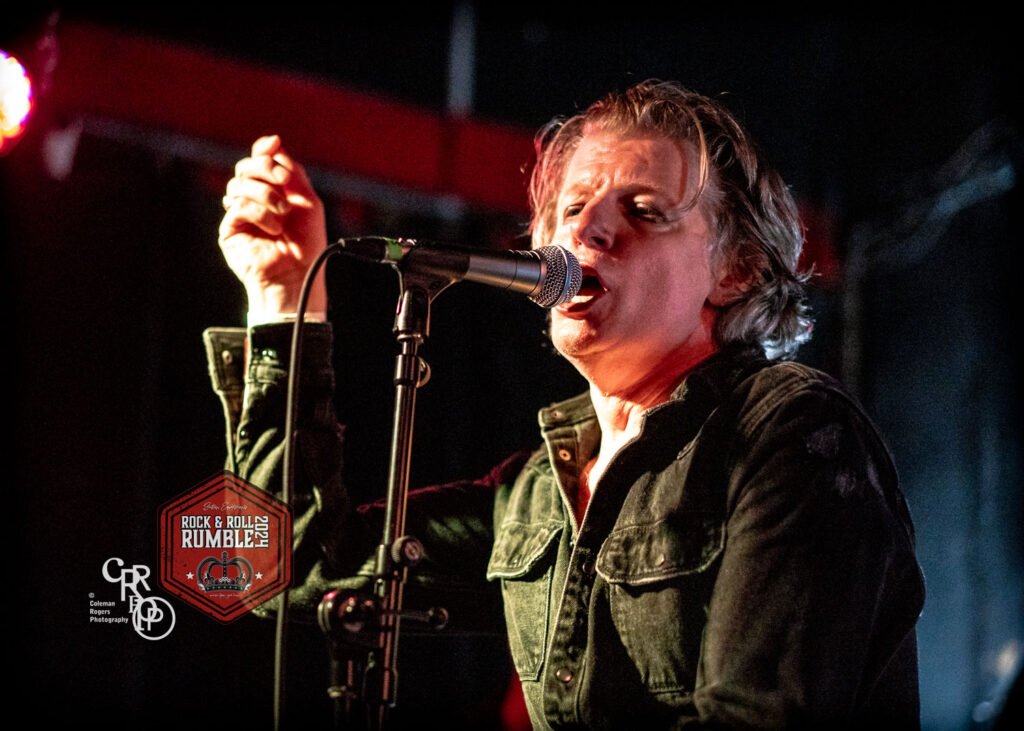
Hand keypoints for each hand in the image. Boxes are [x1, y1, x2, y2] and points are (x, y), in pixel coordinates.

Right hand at [219, 135, 327, 321]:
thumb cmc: (307, 243)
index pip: (259, 160)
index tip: (273, 144)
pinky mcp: (230, 229)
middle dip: (265, 167)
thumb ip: (292, 172)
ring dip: (266, 194)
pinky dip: (259, 213)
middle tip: (283, 180)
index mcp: (272, 191)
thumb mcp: (307, 201)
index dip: (264, 150)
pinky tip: (273, 229)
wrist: (298, 274)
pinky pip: (237, 206)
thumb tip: (273, 143)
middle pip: (246, 167)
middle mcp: (254, 200)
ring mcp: (240, 214)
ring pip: (239, 184)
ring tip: (283, 214)